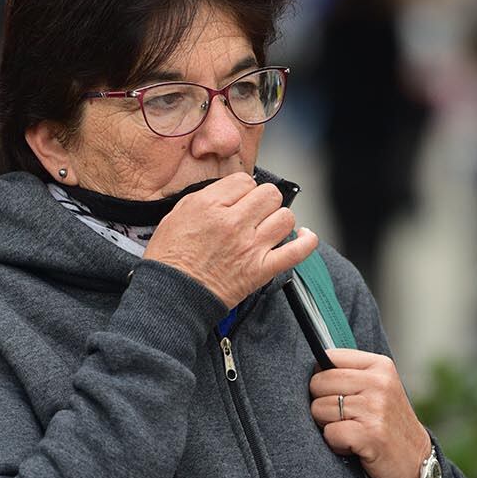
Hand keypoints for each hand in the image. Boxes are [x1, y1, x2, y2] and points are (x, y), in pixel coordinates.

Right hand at [143, 172, 318, 308]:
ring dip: (279, 219)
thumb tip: (227, 192)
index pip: (244, 181)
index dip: (243, 189)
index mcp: (210, 206)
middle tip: (254, 212)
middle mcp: (233, 223)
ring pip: (285, 216)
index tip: (239, 199)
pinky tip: (305, 236)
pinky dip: (307, 241)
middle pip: (269, 194)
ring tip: (269, 226)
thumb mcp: (176, 215)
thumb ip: (205, 198)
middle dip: (263, 200)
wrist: (172, 296)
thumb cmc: (170, 260)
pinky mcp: (261, 270)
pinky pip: (298, 251)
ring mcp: (250, 246)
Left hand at [308, 348, 431, 477]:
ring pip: (319, 409)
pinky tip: (354, 445)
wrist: (415, 461)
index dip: (323, 379)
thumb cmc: (387, 423)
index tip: (339, 394)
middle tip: (346, 418)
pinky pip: (330, 433)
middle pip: (318, 383)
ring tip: (353, 431)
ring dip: (329, 426)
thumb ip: (350, 374)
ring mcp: (376, 408)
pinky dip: (336, 444)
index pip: (328, 358)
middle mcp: (379, 383)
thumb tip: (312, 368)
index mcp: (380, 365)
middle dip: (323, 404)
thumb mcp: (378, 388)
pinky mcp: (371, 434)